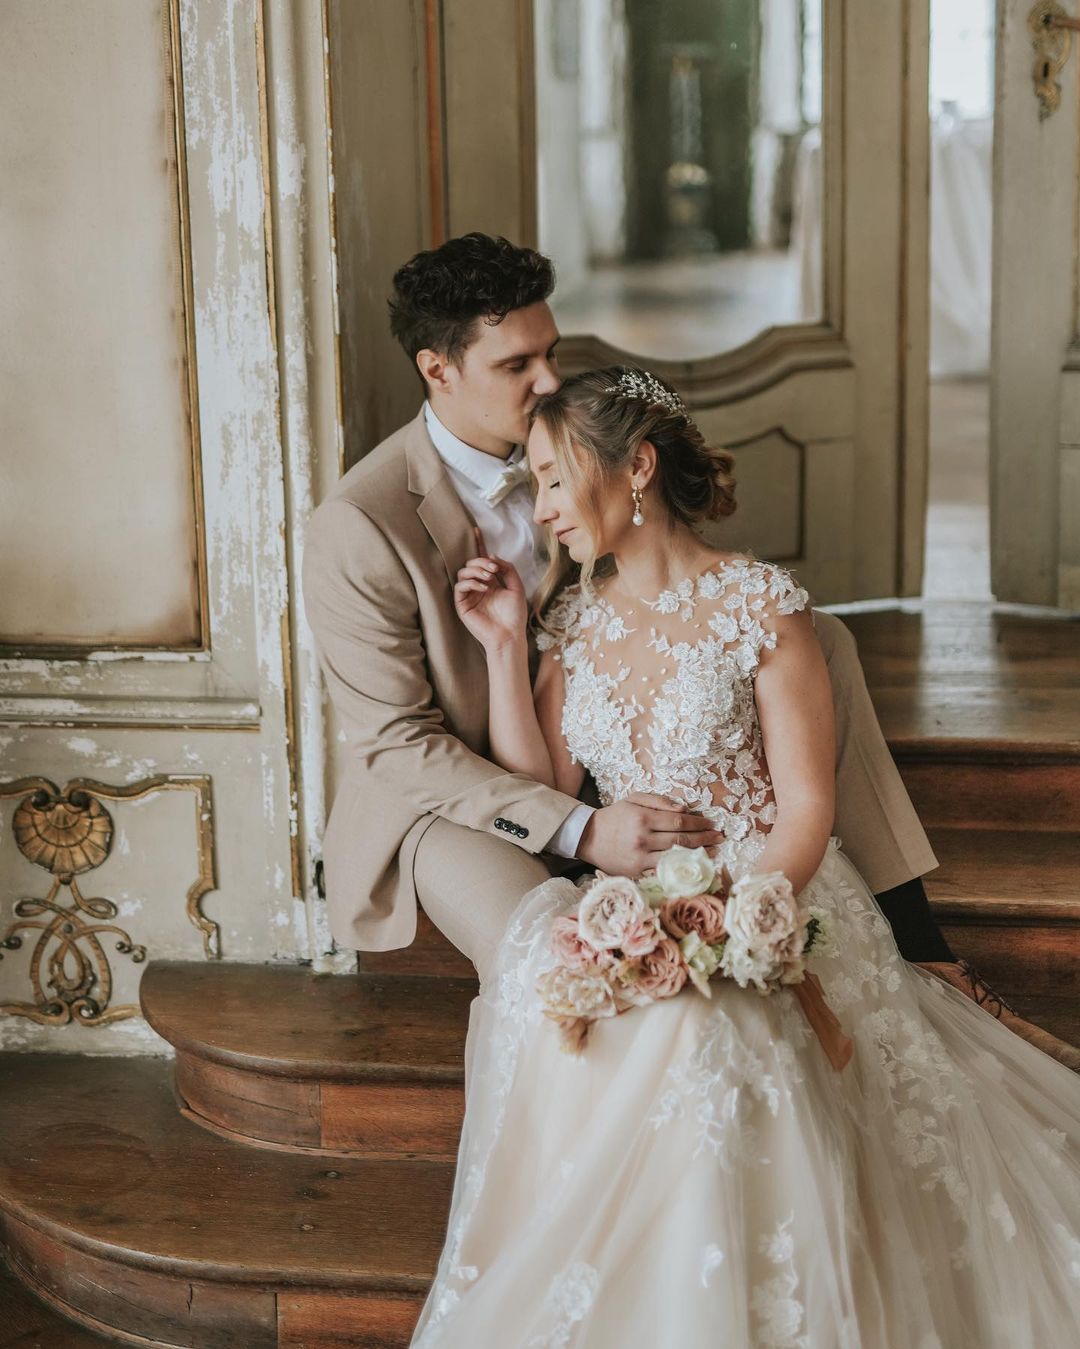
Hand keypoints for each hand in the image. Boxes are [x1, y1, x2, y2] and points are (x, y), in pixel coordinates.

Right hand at [454, 552, 527, 653]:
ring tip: (489, 578)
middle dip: (481, 562)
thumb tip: (491, 555)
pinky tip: (484, 587)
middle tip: (494, 569)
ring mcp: (469, 595)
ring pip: (463, 573)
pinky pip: (460, 587)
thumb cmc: (515, 615)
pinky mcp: (462, 605)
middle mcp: (478, 586)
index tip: (476, 530)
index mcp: (491, 582)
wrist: (510, 635)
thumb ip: (507, 569)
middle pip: (471, 564)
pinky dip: (471, 582)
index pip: (482, 561)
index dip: (479, 545)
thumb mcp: (517, 587)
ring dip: (476, 570)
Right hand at [576, 792, 722, 875]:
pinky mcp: (637, 871)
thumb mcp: (633, 799)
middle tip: (720, 837)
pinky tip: (693, 865)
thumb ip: (659, 801)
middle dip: (704, 838)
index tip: (711, 823)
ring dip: (698, 854)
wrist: (588, 837)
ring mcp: (640, 857)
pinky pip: (663, 870)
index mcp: (643, 818)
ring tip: (714, 851)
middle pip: (681, 839)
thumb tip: (684, 809)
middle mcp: (643, 838)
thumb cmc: (614, 816)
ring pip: (676, 856)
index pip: (679, 821)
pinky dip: (681, 867)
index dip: (698, 823)